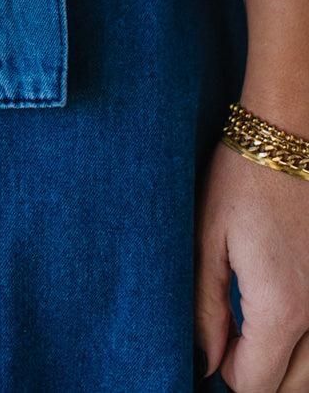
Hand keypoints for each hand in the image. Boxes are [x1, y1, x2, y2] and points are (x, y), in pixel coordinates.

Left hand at [195, 139, 308, 391]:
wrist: (289, 132)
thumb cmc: (242, 180)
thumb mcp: (208, 240)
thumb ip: (207, 309)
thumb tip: (209, 362)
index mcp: (282, 308)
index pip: (257, 384)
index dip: (228, 374)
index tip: (216, 347)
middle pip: (294, 386)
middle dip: (262, 375)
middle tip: (237, 347)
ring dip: (291, 365)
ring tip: (262, 337)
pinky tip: (288, 317)